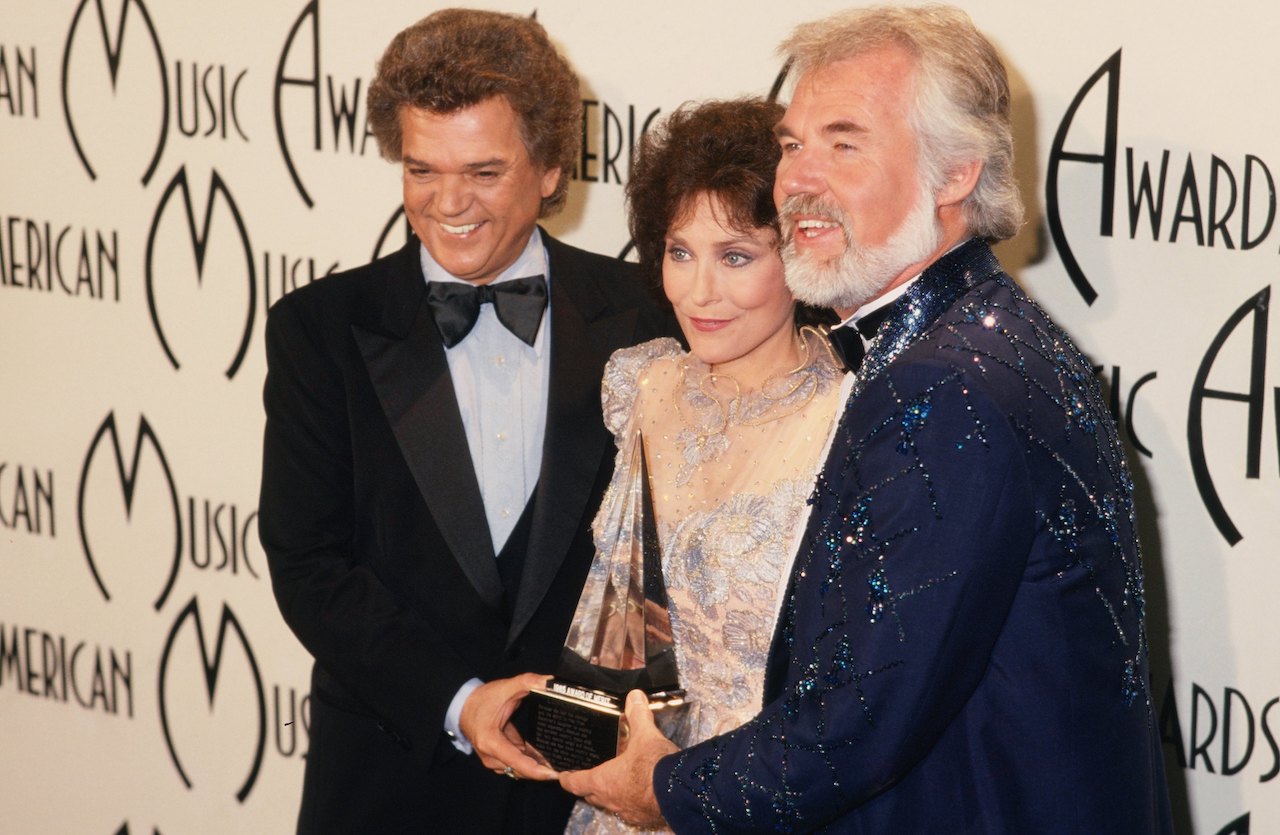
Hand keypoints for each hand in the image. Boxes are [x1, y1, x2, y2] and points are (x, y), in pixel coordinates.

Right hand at [459, 673, 556, 779]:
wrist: (463, 706)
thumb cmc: (482, 699)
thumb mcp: (505, 688)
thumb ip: (527, 682)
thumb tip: (550, 681)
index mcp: (491, 742)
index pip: (520, 765)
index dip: (540, 771)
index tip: (557, 773)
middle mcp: (490, 757)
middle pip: (521, 771)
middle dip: (542, 770)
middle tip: (564, 764)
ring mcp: (492, 760)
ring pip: (519, 770)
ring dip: (536, 766)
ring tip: (557, 760)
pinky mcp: (496, 759)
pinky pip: (516, 765)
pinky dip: (529, 761)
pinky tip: (543, 754)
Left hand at [559, 690, 676, 826]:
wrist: (680, 791)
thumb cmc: (654, 765)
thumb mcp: (645, 735)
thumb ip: (637, 715)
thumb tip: (634, 696)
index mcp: (603, 780)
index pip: (575, 783)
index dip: (567, 778)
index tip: (562, 775)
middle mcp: (611, 800)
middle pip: (591, 796)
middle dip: (588, 786)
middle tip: (589, 775)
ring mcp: (628, 811)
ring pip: (610, 805)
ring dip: (610, 795)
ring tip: (616, 782)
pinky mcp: (645, 818)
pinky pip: (630, 811)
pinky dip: (630, 802)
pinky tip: (639, 792)